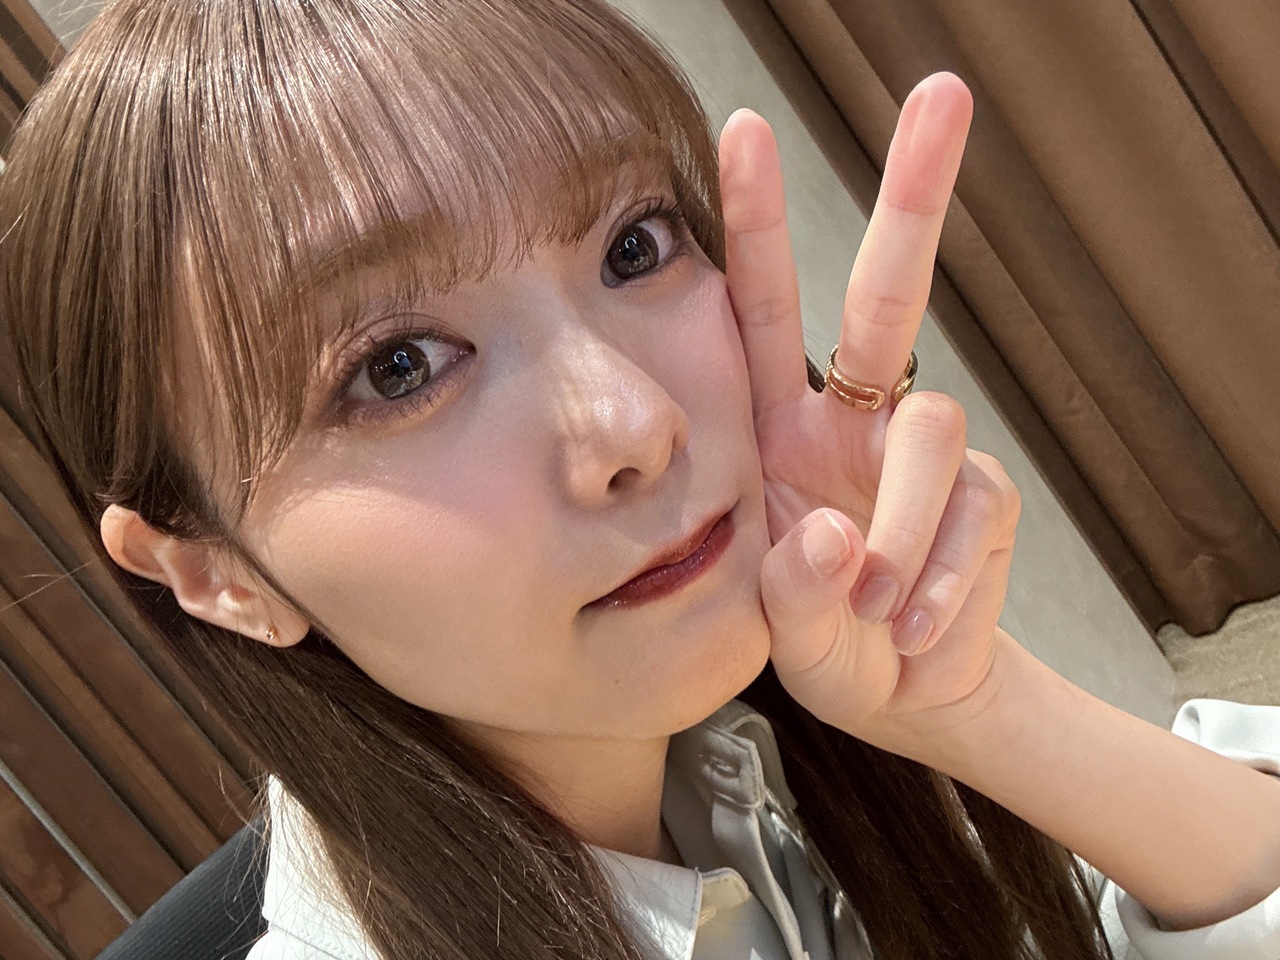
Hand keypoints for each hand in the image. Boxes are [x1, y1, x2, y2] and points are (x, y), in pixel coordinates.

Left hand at [719, 74, 1019, 754]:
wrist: (904, 695)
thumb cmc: (824, 642)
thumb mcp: (777, 626)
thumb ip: (792, 593)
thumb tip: (836, 536)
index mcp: (780, 429)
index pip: (762, 313)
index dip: (755, 224)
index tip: (743, 130)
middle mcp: (852, 422)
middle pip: (888, 297)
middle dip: (913, 197)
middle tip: (943, 97)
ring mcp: (922, 455)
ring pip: (931, 434)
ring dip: (899, 535)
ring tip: (878, 611)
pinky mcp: (984, 499)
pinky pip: (972, 516)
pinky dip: (941, 585)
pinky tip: (916, 627)